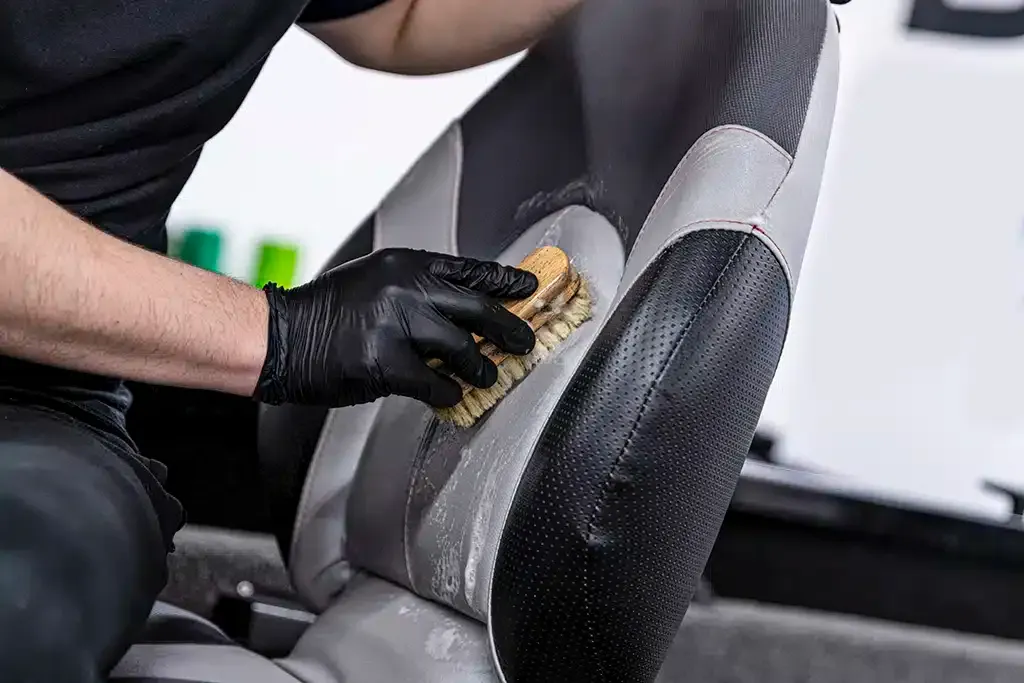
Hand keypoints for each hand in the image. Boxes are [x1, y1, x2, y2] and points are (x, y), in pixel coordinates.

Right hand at [253, 248, 537, 407]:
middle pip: (477, 308)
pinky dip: (449, 392)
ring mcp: (396, 325)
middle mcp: (405, 289)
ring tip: (488, 375)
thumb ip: (416, 290)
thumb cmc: (324, 312)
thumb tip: (461, 310)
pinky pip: (434, 383)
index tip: (528, 286)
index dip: (504, 280)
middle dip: (508, 328)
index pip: (468, 269)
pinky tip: (453, 395)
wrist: (281, 337)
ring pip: (461, 349)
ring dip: (481, 367)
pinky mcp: (385, 362)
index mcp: (404, 265)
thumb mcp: (374, 281)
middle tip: (524, 340)